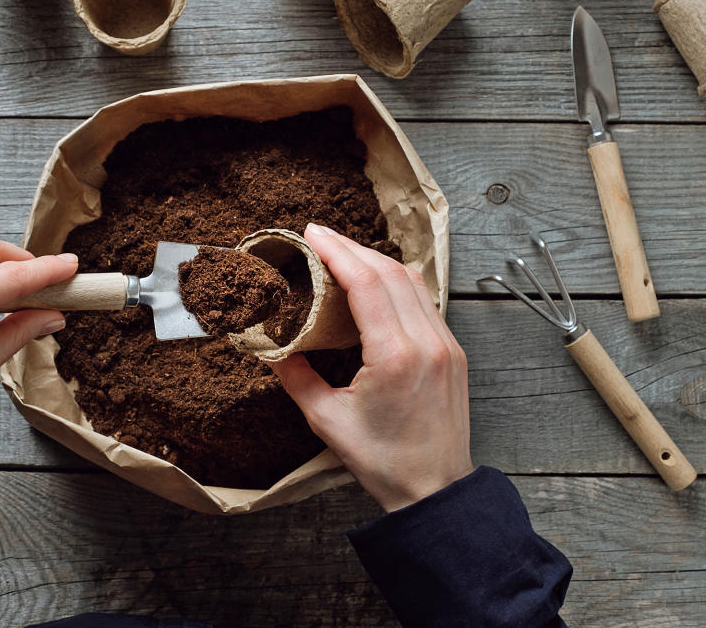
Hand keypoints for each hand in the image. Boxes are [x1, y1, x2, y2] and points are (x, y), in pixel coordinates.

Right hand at [271, 223, 471, 511]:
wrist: (435, 490)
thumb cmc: (383, 461)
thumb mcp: (327, 421)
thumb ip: (296, 377)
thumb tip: (271, 347)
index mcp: (395, 356)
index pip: (366, 283)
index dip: (337, 251)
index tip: (311, 233)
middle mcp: (427, 342)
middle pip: (390, 271)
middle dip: (352, 247)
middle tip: (319, 236)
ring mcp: (446, 343)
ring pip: (412, 280)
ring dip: (375, 259)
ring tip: (342, 252)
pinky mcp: (453, 350)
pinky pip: (424, 299)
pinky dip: (395, 280)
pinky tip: (373, 281)